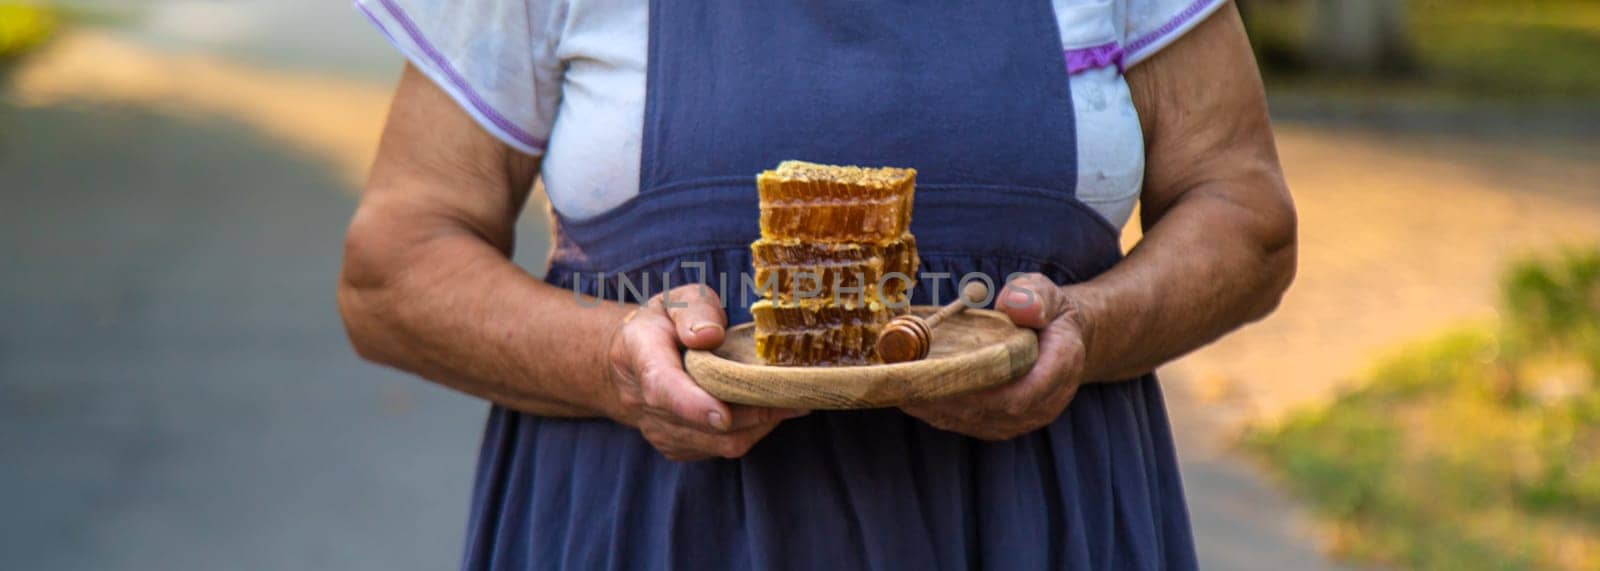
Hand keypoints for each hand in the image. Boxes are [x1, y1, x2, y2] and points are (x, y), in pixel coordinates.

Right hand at [606, 284, 807, 460]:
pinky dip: (751, 432)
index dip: (692, 404)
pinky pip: (721, 449)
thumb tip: (710, 335)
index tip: (720, 414)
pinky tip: (764, 408)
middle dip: (753, 411)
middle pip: (704, 422)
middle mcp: (644, 401)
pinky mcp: (676, 447)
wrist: (629, 363)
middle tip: (795, 392)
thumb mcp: (677, 300)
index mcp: (642, 354)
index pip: (662, 386)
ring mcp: (660, 430)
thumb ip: (694, 311)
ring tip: (790, 399)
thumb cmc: (662, 325)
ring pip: (720, 442)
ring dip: (759, 423)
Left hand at [900, 273, 1090, 440]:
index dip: (982, 393)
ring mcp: (1025, 418)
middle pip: (991, 412)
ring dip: (938, 409)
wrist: (1061, 337)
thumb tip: (1015, 306)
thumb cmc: (1046, 310)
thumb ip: (1033, 296)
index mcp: (1061, 365)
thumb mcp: (1044, 291)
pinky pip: (970, 424)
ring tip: (901, 389)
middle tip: (908, 382)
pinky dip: (940, 413)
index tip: (945, 379)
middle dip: (948, 399)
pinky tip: (911, 397)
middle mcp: (1046, 400)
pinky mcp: (1005, 423)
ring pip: (976, 422)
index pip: (1022, 393)